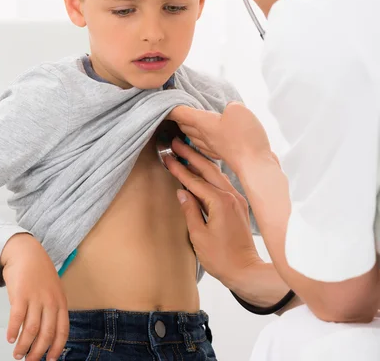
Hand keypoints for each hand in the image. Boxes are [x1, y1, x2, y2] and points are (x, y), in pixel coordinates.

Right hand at [0, 234, 68, 360]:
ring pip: (31, 330)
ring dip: (24, 346)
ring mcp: (36, 297)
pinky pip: (17, 318)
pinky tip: (10, 338)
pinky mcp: (21, 294)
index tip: (50, 360)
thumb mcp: (53, 291)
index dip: (56, 348)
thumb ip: (52, 310)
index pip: (62, 330)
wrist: (27, 252)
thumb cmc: (40, 272)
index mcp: (61, 301)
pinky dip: (13, 331)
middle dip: (38, 352)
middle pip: (47, 334)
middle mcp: (50, 301)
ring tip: (18, 354)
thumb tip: (46, 334)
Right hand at [166, 139, 260, 285]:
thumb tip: (181, 193)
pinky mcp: (240, 205)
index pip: (195, 180)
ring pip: (217, 174)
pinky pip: (223, 183)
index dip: (179, 169)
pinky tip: (203, 171)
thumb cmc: (222, 258)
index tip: (167, 157)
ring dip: (201, 162)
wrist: (247, 271)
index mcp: (220, 202)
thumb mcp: (199, 236)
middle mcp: (231, 195)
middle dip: (190, 155)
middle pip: (208, 169)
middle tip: (176, 143)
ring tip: (187, 152)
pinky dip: (211, 175)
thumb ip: (190, 211)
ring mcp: (237, 199)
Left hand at [168, 102, 271, 173]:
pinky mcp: (222, 155)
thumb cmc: (244, 137)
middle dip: (178, 119)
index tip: (163, 103)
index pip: (182, 113)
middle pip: (185, 126)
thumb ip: (231, 106)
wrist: (255, 165)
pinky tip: (205, 140)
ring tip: (184, 126)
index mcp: (204, 122)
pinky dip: (201, 140)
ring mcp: (213, 147)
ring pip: (193, 137)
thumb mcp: (238, 110)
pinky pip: (205, 145)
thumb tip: (229, 110)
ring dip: (187, 130)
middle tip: (173, 113)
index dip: (172, 107)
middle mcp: (204, 136)